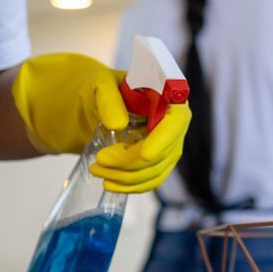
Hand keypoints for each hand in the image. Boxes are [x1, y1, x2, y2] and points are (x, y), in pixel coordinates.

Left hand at [12, 53, 190, 193]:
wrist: (103, 104)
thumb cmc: (107, 89)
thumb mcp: (102, 85)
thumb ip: (108, 99)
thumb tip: (117, 123)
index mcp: (170, 98)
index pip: (174, 123)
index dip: (162, 141)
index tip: (144, 155)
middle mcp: (175, 124)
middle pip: (161, 153)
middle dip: (129, 162)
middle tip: (99, 161)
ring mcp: (170, 146)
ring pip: (154, 171)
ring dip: (125, 177)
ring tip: (97, 170)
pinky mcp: (160, 162)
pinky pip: (151, 181)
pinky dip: (131, 187)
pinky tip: (110, 184)